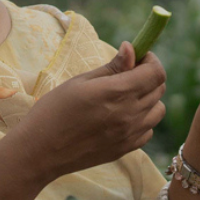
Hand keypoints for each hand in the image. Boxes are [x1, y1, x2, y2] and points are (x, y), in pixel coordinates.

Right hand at [11, 42, 167, 180]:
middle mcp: (129, 114)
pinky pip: (148, 130)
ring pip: (157, 111)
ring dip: (148, 99)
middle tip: (127, 74)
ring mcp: (129, 134)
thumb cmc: (54, 110)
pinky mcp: (125, 149)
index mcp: (117, 93)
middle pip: (159, 89)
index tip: (137, 57)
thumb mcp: (80, 82)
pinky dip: (142, 121)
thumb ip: (112, 67)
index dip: (151, 61)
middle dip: (148, 76)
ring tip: (126, 97)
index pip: (156, 73)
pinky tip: (122, 117)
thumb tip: (131, 48)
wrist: (40, 151)